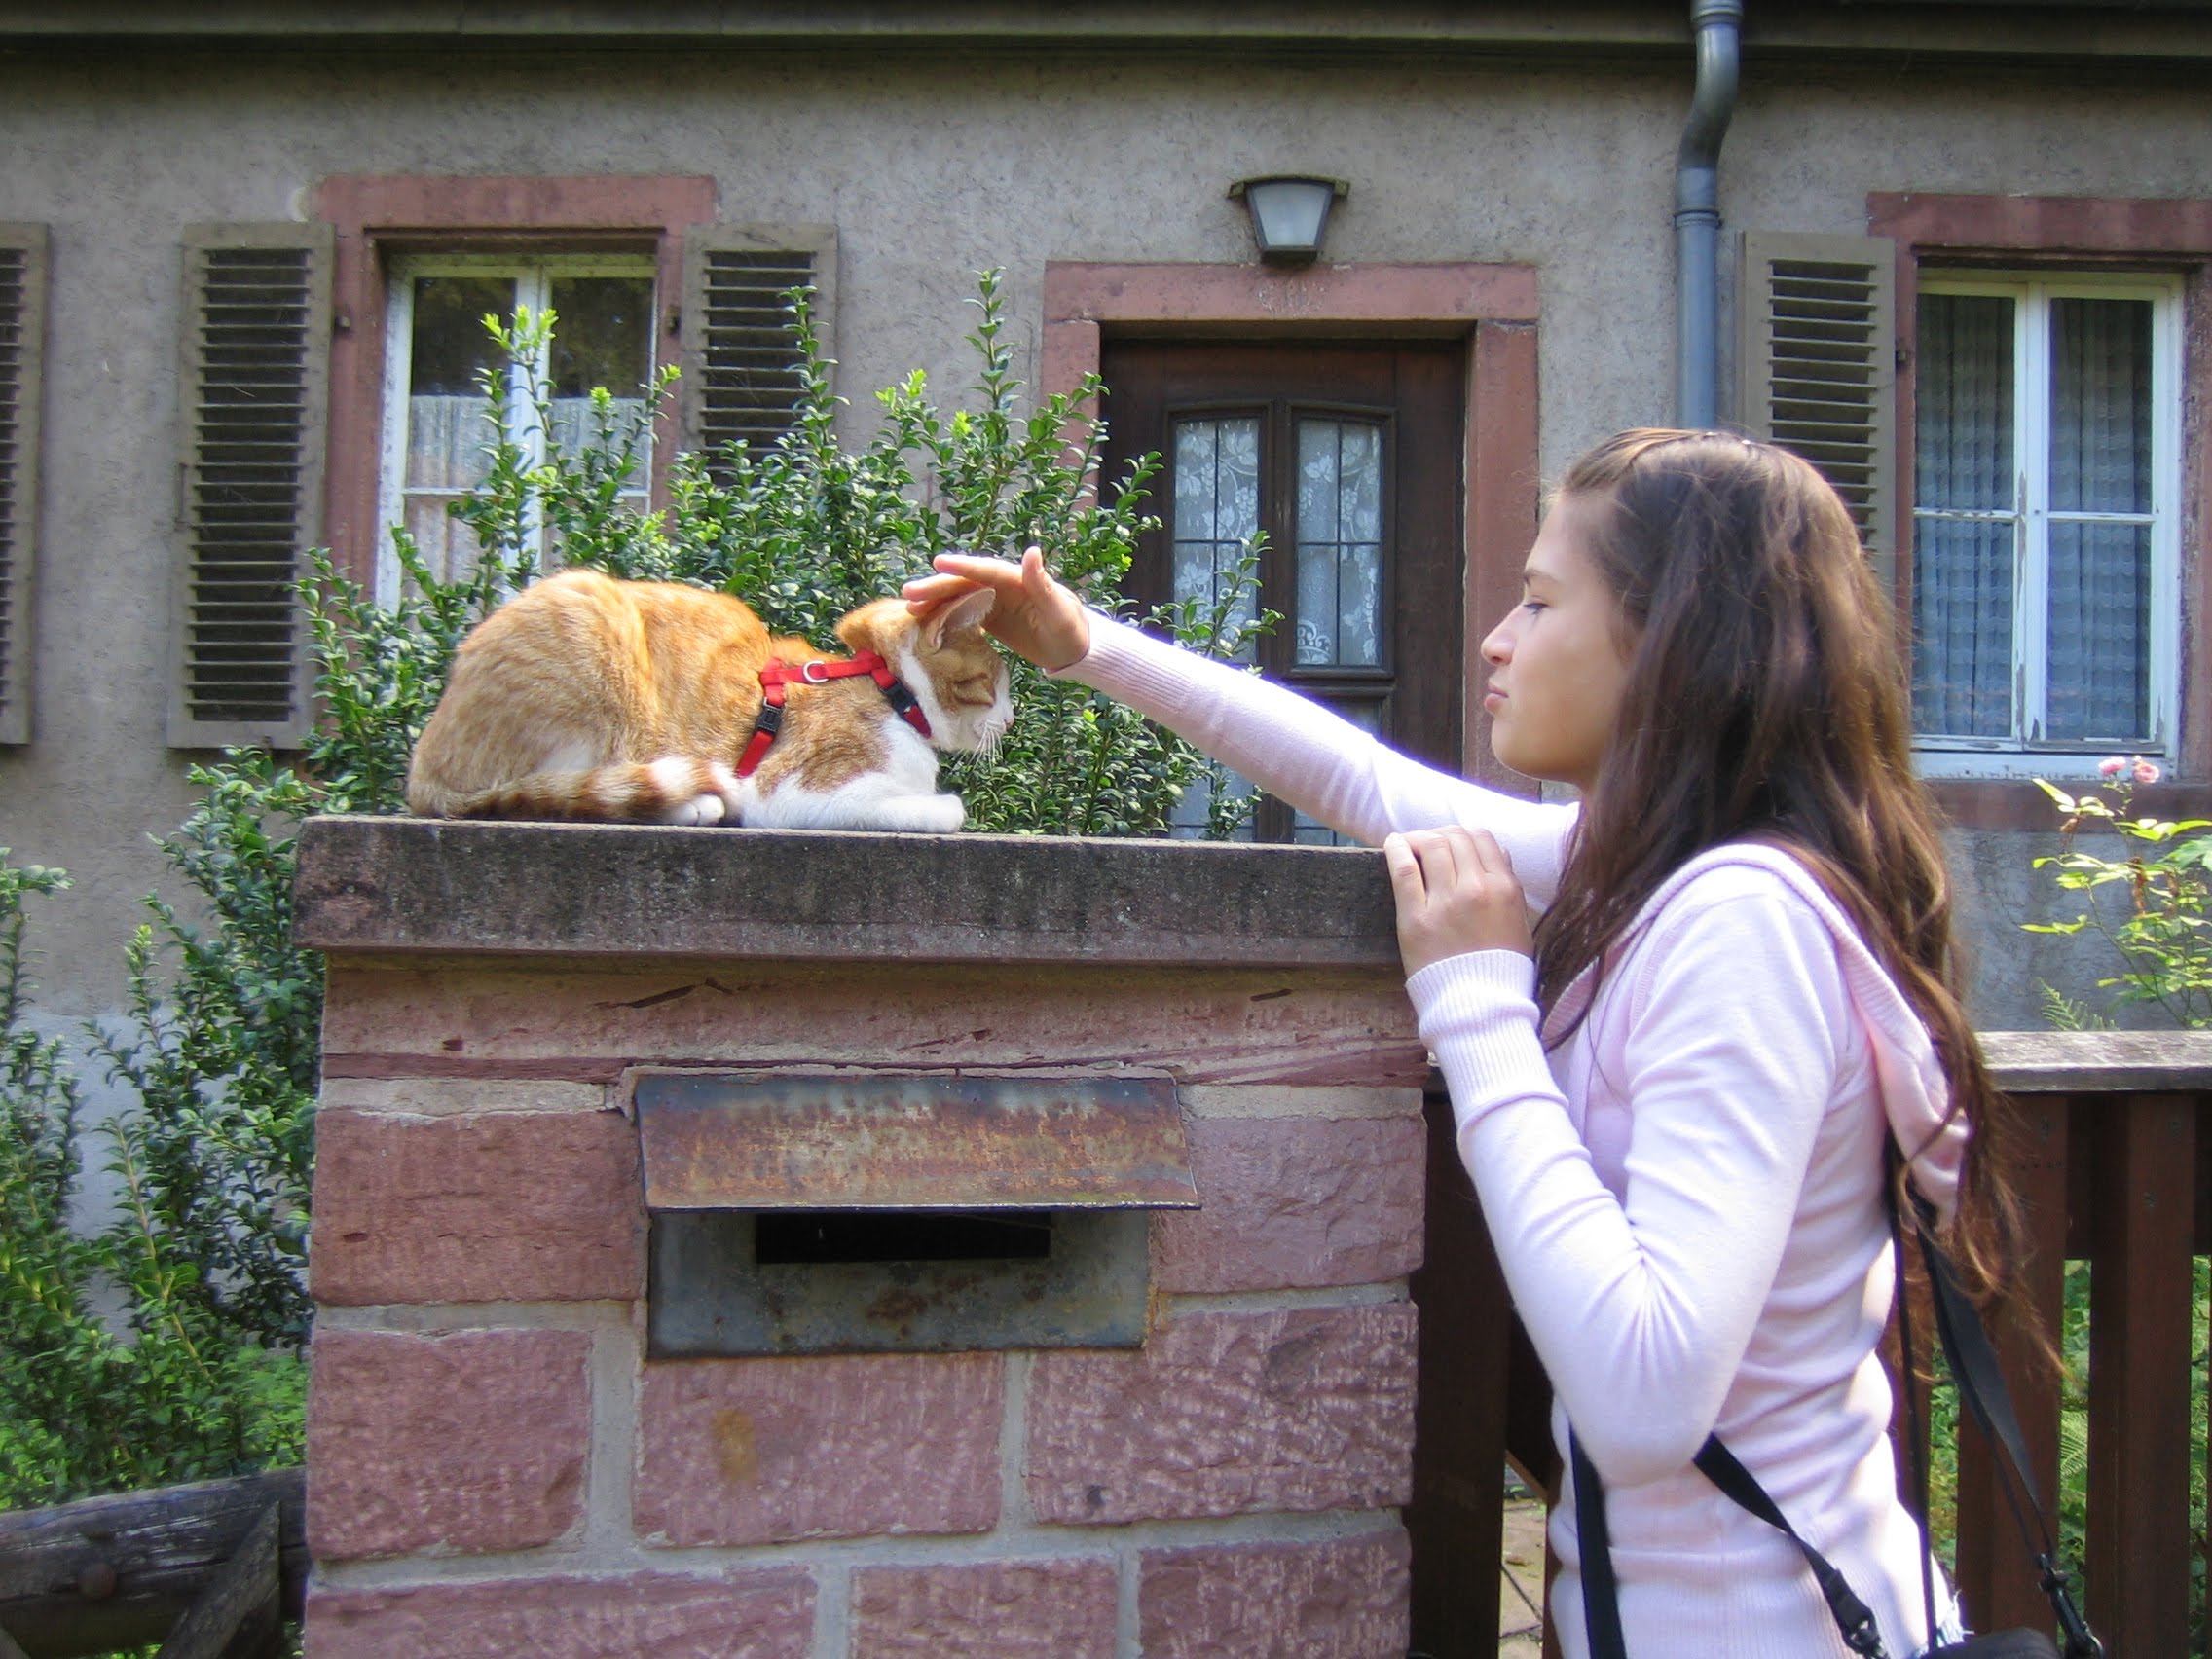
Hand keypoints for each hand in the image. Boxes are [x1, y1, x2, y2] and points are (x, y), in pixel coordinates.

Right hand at [903, 547, 1090, 672]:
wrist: (1075, 650)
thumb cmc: (1072, 630)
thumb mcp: (1059, 610)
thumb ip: (1042, 583)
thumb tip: (1032, 551)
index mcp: (1018, 580)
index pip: (985, 570)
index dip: (962, 567)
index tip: (937, 563)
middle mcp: (1003, 586)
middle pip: (965, 583)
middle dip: (937, 587)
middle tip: (908, 593)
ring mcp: (995, 601)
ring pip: (959, 597)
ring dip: (935, 602)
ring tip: (909, 608)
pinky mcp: (991, 617)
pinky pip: (963, 613)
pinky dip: (944, 616)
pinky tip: (924, 622)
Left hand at [1383, 827, 1533, 973]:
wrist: (1478, 1006)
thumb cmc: (1500, 969)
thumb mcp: (1519, 924)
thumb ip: (1510, 886)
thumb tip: (1499, 853)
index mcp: (1505, 889)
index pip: (1482, 839)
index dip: (1464, 835)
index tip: (1452, 843)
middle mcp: (1477, 889)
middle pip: (1455, 838)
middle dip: (1441, 835)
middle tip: (1428, 845)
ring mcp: (1445, 901)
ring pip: (1431, 846)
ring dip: (1418, 839)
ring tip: (1410, 845)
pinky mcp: (1415, 917)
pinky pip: (1404, 870)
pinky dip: (1396, 849)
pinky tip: (1393, 844)